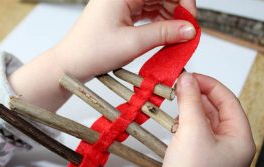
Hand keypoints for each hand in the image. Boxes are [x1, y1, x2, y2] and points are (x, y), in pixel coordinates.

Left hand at [52, 0, 196, 80]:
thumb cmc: (91, 51)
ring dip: (169, 18)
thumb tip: (189, 29)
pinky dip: (158, 22)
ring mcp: (121, 1)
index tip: (191, 19)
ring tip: (175, 36)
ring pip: (155, 2)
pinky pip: (146, 12)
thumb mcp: (133, 43)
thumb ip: (164, 33)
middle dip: (177, 10)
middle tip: (186, 31)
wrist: (73, 63)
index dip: (182, 0)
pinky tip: (164, 34)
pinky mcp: (121, 12)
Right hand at [149, 73, 255, 166]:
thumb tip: (187, 79)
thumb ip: (190, 100)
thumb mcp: (191, 130)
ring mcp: (215, 152)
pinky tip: (177, 116)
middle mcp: (231, 146)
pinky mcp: (200, 156)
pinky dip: (187, 120)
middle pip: (217, 109)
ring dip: (192, 106)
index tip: (191, 76)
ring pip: (206, 119)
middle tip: (182, 83)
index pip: (228, 101)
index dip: (209, 85)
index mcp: (240, 140)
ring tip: (178, 96)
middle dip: (199, 95)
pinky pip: (196, 130)